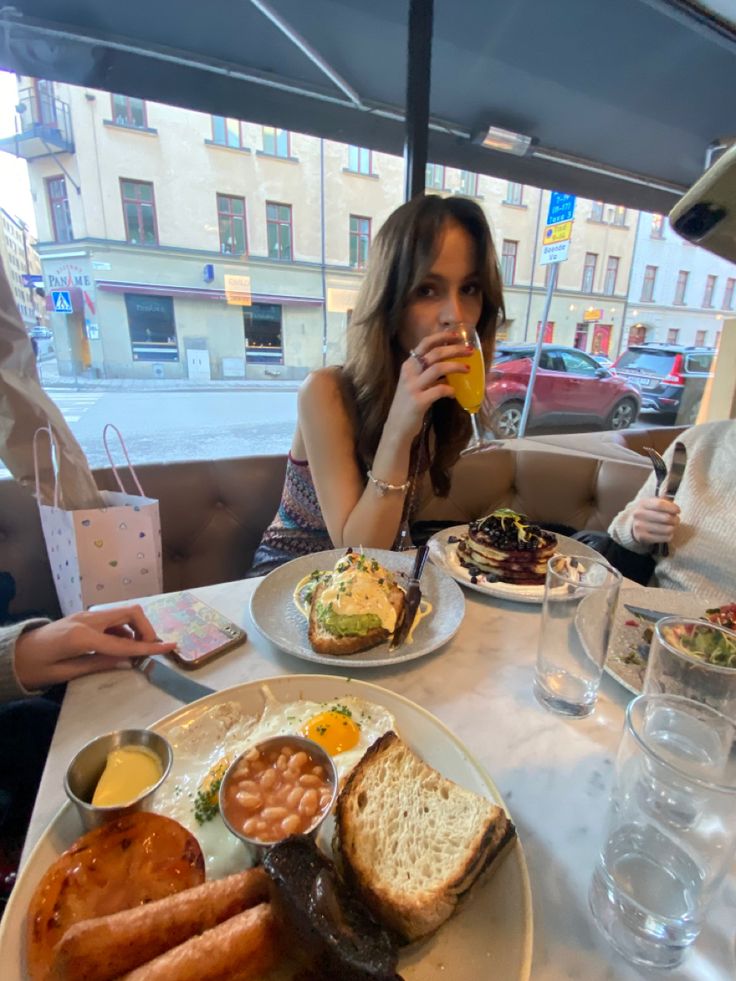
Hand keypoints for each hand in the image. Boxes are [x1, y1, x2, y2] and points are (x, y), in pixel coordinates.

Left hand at [13, 605, 175, 689]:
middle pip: (130, 613)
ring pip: (124, 613)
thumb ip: (99, 664)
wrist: (13, 654)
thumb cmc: (35, 668)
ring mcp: (86, 616)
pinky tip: (120, 646)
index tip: (171, 647)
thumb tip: (128, 662)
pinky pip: (113, 619)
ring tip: (136, 651)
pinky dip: (124, 630)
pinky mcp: (85, 618)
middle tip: (151, 649)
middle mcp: (88, 620)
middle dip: (147, 629)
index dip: (149, 647)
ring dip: (136, 629)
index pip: (124, 643)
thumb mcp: (66, 673)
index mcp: (83, 636)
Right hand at [385, 331, 472, 441]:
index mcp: (408, 365)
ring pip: (438, 368)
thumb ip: (428, 374)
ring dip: (456, 366)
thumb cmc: (408, 405)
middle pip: (435, 353)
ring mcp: (412, 387)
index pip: (425, 344)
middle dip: (455, 350)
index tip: (456, 335)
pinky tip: (455, 394)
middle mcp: (409, 373)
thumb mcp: (415, 384)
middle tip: (469, 351)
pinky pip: (439, 390)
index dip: (442, 337)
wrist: (397, 427)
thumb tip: (450, 367)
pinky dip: (450, 390)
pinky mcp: (418, 401)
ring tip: (467, 368)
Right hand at [631, 497, 680, 545]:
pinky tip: (667, 533)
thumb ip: (664, 500)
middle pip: (666, 518)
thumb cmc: (650, 512)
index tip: (678, 510)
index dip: (672, 508)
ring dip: (673, 528)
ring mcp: (639, 527)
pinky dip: (669, 536)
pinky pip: (665, 538)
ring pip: (667, 529)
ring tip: (672, 526)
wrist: (634, 526)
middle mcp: (638, 514)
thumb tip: (674, 495)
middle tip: (676, 519)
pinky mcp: (643, 538)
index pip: (660, 504)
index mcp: (642, 503)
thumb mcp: (653, 503)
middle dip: (675, 519)